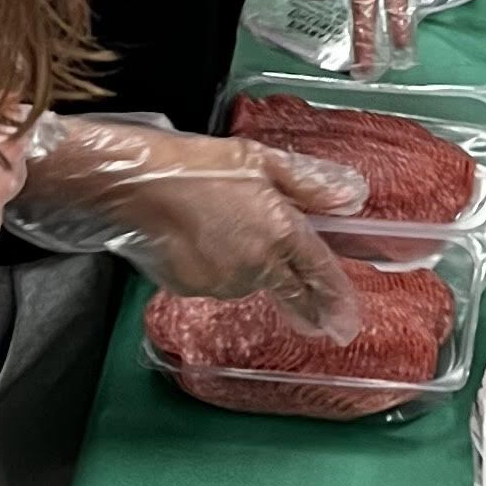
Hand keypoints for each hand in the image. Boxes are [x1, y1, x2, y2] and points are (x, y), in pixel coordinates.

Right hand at [9, 112, 366, 337]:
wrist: (133, 183)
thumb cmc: (195, 165)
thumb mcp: (258, 159)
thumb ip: (308, 183)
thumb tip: (352, 197)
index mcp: (279, 231)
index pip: (317, 271)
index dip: (334, 298)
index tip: (346, 321)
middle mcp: (256, 264)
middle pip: (286, 288)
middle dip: (304, 307)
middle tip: (321, 326)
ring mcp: (222, 282)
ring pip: (248, 282)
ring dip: (248, 269)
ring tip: (223, 232)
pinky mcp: (191, 289)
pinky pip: (214, 283)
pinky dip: (214, 269)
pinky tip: (198, 243)